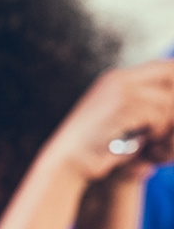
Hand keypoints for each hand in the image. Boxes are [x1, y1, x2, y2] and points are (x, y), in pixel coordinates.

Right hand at [38, 60, 173, 183]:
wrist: (66, 161)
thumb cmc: (93, 148)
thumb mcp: (116, 118)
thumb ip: (139, 103)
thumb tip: (170, 101)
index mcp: (115, 79)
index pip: (164, 67)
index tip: (172, 108)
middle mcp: (118, 79)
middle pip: (171, 76)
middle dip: (173, 104)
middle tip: (167, 126)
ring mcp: (119, 92)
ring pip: (167, 101)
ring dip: (166, 124)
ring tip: (154, 137)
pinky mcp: (122, 108)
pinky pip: (157, 116)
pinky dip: (156, 132)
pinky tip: (144, 140)